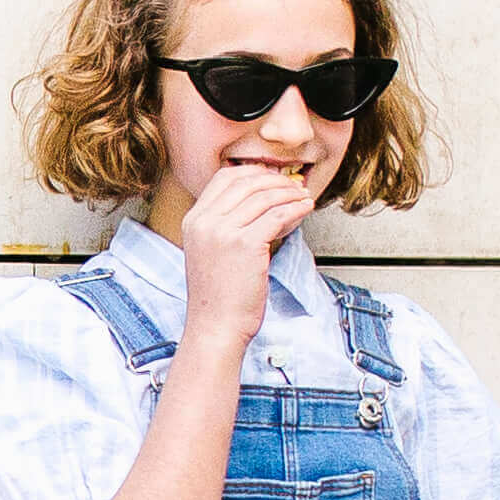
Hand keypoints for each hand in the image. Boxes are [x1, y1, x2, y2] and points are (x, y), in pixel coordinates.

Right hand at [176, 159, 314, 348]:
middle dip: (275, 181)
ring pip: (264, 197)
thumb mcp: (209, 252)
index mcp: (193, 221)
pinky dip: (296, 208)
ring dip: (289, 193)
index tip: (271, 178)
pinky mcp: (246, 245)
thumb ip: (223, 226)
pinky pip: (278, 215)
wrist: (216, 326)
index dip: (252, 173)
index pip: (224, 178)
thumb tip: (258, 202)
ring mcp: (223, 232)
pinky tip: (305, 208)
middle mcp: (205, 222)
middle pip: (246, 182)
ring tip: (303, 197)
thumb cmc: (218, 297)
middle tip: (294, 186)